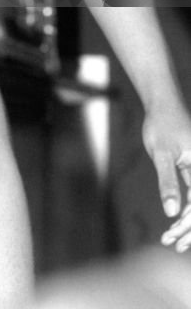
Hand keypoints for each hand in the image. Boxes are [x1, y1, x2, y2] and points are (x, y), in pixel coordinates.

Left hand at [142, 103, 190, 250]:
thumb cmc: (161, 125)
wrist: (162, 104)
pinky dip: (185, 209)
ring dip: (188, 222)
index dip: (190, 223)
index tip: (177, 236)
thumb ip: (168, 182)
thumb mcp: (161, 153)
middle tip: (174, 244)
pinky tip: (174, 223)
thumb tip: (171, 211)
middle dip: (190, 228)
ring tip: (173, 240)